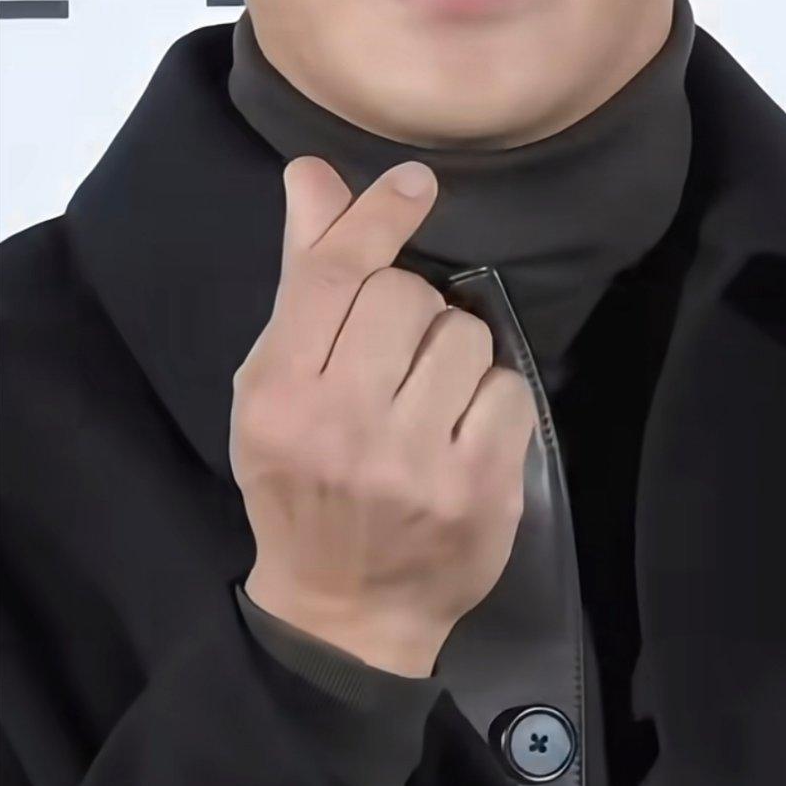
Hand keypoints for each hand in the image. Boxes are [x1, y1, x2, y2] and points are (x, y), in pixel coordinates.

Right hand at [232, 156, 537, 676]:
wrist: (343, 611)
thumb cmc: (302, 481)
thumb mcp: (277, 384)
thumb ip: (306, 277)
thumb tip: (313, 173)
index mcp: (279, 393)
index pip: (336, 275)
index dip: (378, 216)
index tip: (416, 182)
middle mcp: (341, 426)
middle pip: (407, 297)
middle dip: (411, 311)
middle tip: (396, 358)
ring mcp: (412, 465)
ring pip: (464, 337)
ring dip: (455, 355)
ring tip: (429, 400)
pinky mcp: (476, 493)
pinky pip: (509, 391)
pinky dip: (493, 402)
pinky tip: (463, 434)